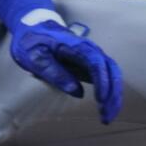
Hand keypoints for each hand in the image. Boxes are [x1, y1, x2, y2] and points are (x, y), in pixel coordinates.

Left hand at [9, 18, 123, 124]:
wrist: (33, 29)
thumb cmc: (32, 42)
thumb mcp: (35, 57)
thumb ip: (54, 72)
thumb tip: (77, 92)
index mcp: (75, 45)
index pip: (96, 62)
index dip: (102, 81)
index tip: (100, 100)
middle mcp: (89, 49)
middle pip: (111, 69)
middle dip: (112, 93)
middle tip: (105, 117)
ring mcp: (92, 56)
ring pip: (112, 74)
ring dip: (114, 96)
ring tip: (107, 117)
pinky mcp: (90, 64)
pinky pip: (107, 77)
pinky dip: (110, 93)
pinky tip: (106, 107)